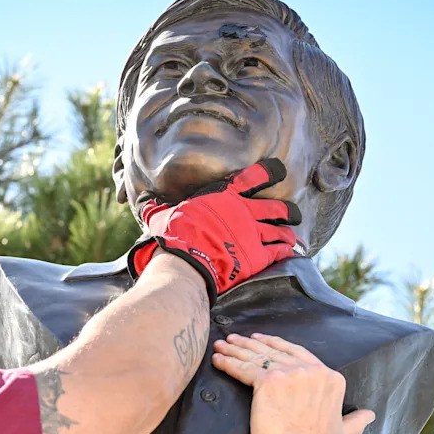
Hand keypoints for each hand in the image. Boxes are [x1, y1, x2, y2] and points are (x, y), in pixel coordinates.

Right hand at [127, 159, 303, 304]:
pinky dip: (288, 251)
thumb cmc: (172, 237)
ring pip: (283, 230)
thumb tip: (140, 200)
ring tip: (293, 236)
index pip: (255, 175)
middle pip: (278, 207)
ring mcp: (254, 234)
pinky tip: (292, 253)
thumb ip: (155, 207)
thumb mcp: (160, 216)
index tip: (279, 171)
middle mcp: (244, 212)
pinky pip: (280, 251)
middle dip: (289, 210)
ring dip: (289, 232)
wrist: (186, 263)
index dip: (271, 171)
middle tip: (293, 213)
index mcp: (224, 195)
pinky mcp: (258, 256)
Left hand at [212, 333, 374, 433]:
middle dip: (251, 344)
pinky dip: (228, 363)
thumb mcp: (344, 430)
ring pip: (256, 356)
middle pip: (274, 351)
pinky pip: (243, 369)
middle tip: (234, 339)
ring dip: (235, 350)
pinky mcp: (268, 382)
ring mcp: (290, 374)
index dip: (276, 345)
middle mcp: (311, 370)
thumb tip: (370, 416)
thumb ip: (355, 420)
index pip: (297, 352)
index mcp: (329, 377)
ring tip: (221, 346)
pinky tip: (218, 360)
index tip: (261, 340)